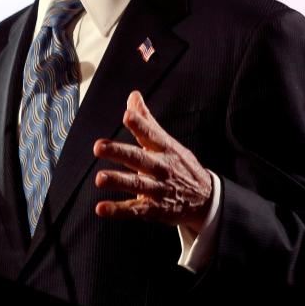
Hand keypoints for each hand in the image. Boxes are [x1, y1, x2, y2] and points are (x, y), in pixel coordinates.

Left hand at [93, 91, 213, 231]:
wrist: (206, 199)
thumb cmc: (180, 165)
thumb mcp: (168, 142)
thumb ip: (147, 121)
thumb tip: (133, 95)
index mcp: (164, 148)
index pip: (151, 134)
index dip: (139, 124)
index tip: (127, 115)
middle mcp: (161, 167)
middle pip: (139, 159)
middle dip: (119, 152)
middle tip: (98, 147)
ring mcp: (158, 189)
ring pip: (136, 184)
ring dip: (118, 181)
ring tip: (99, 179)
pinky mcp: (154, 209)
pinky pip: (135, 210)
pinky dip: (118, 210)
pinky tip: (101, 208)